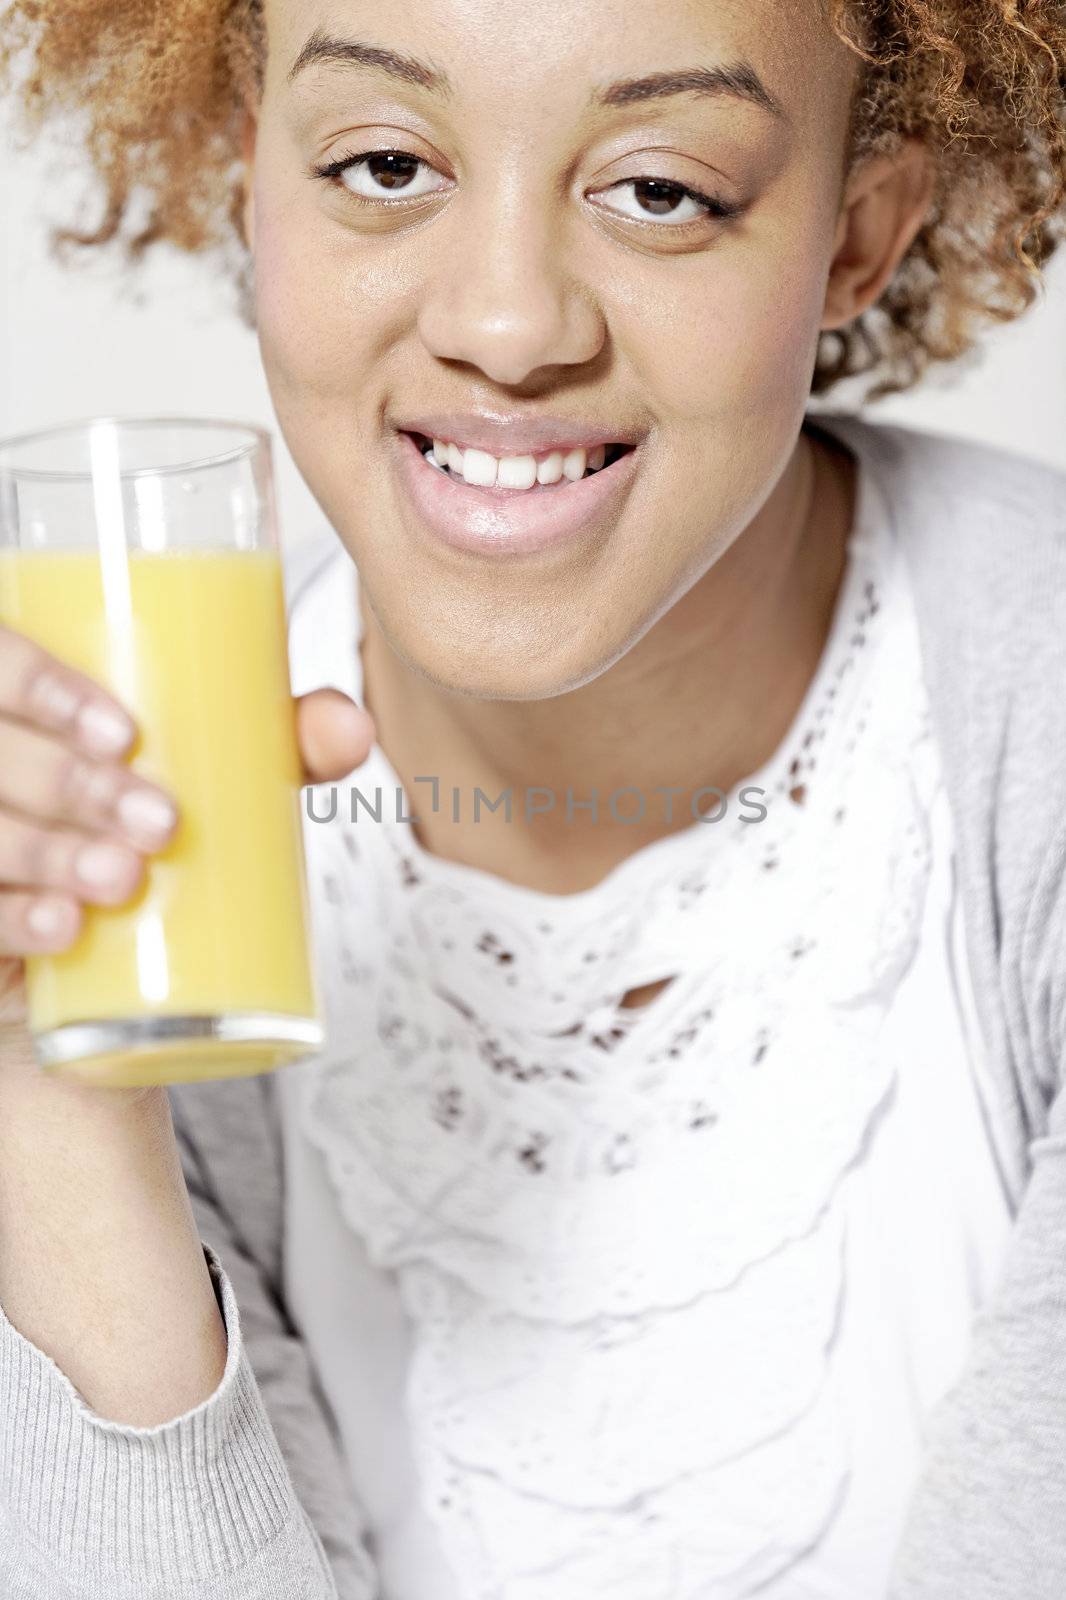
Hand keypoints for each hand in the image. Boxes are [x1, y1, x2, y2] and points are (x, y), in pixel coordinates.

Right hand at [0, 619, 374, 1078]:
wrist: (112, 969)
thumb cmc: (150, 831)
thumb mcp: (217, 778)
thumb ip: (278, 744)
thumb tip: (351, 728)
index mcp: (16, 699)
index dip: (38, 684)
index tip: (123, 732)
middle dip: (69, 782)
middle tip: (159, 821)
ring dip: (48, 851)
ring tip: (125, 877)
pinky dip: (16, 919)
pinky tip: (65, 929)